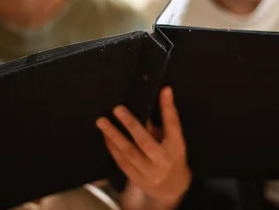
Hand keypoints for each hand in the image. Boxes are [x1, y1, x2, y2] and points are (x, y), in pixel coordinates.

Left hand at [96, 87, 190, 208]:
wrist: (172, 189)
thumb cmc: (172, 157)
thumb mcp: (173, 142)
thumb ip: (162, 126)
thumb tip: (144, 105)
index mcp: (176, 147)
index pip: (173, 125)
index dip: (168, 107)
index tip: (164, 90)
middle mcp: (163, 161)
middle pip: (146, 141)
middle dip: (131, 124)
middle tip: (117, 108)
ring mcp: (149, 173)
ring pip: (129, 153)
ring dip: (114, 136)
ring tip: (102, 122)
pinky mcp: (137, 179)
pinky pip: (122, 162)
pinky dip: (112, 148)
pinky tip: (106, 136)